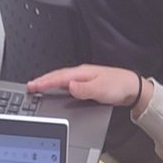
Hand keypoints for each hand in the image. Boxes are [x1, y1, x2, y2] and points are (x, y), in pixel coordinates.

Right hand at [27, 64, 148, 110]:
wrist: (133, 89)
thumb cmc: (119, 87)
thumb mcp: (101, 89)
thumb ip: (84, 89)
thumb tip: (69, 86)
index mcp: (82, 73)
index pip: (58, 77)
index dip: (44, 82)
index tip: (32, 86)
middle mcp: (82, 74)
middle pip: (57, 77)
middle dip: (42, 81)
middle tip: (29, 86)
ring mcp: (84, 78)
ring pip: (61, 80)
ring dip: (49, 83)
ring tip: (37, 87)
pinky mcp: (87, 84)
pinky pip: (67, 84)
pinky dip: (58, 86)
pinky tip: (56, 90)